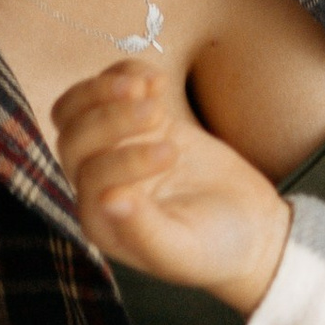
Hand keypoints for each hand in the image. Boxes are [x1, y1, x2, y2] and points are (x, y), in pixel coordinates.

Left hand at [53, 65, 289, 313]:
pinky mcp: (140, 124)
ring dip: (103, 90)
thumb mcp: (183, 251)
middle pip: (75, 138)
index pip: (92, 174)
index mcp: (101, 219)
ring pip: (78, 109)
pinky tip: (158, 79)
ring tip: (146, 85)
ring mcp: (116, 148)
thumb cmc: (216, 250)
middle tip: (156, 112)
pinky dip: (127, 73)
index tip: (172, 153)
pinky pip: (112, 89)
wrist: (249, 231)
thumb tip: (109, 200)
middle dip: (110, 118)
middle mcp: (97, 183)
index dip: (124, 158)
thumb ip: (144, 231)